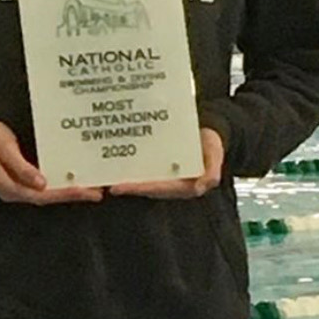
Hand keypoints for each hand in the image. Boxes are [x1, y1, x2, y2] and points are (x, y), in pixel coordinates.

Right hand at [0, 115, 103, 204]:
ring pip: (49, 192)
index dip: (64, 194)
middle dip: (73, 195)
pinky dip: (60, 181)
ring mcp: (19, 185)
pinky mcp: (23, 177)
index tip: (84, 191)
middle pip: (49, 197)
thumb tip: (41, 184)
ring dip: (69, 190)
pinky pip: (45, 183)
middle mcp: (16, 190)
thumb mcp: (2, 148)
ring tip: (91, 186)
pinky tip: (74, 176)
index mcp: (9, 187)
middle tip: (96, 192)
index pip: (42, 195)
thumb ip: (21, 167)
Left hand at [109, 128, 223, 199]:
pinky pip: (141, 165)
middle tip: (105, 184)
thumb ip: (211, 173)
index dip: (138, 189)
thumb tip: (202, 187)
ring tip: (103, 175)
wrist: (210, 129)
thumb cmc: (212, 143)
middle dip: (126, 186)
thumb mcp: (215, 155)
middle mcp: (170, 181)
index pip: (157, 189)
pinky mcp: (157, 162)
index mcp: (183, 185)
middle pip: (144, 186)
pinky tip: (112, 160)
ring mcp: (162, 172)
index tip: (119, 188)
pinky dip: (128, 164)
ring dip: (123, 177)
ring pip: (140, 177)